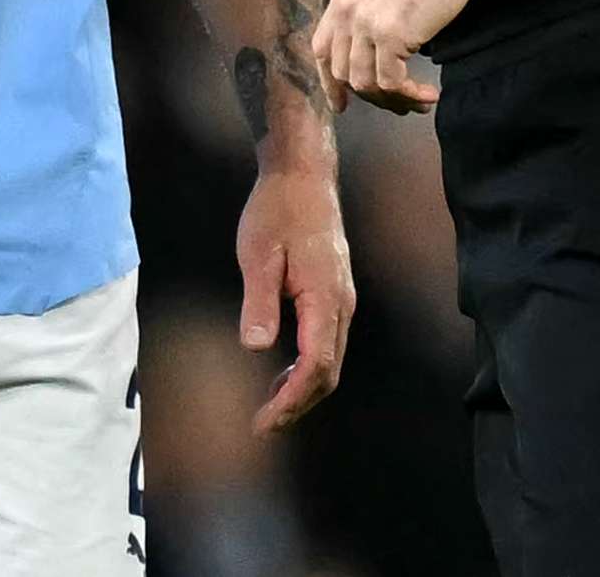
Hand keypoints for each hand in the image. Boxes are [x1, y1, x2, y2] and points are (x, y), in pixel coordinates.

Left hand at [235, 163, 353, 434]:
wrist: (302, 174)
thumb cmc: (277, 209)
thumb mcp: (258, 253)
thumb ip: (259, 302)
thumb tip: (257, 348)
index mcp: (325, 298)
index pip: (316, 367)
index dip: (291, 401)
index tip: (264, 422)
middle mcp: (341, 305)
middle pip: (328, 372)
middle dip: (298, 404)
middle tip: (264, 425)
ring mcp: (342, 299)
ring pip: (331, 360)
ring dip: (303, 389)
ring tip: (270, 407)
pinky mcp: (334, 292)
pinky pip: (328, 343)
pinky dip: (308, 367)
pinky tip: (283, 371)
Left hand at [313, 0, 481, 113]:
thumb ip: (369, 11)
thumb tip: (377, 49)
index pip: (323, 50)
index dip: (330, 82)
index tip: (341, 103)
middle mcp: (347, 12)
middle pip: (342, 72)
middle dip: (370, 95)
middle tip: (397, 102)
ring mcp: (366, 24)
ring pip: (365, 83)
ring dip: (392, 100)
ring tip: (417, 101)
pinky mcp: (391, 35)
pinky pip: (392, 83)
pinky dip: (410, 95)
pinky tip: (429, 93)